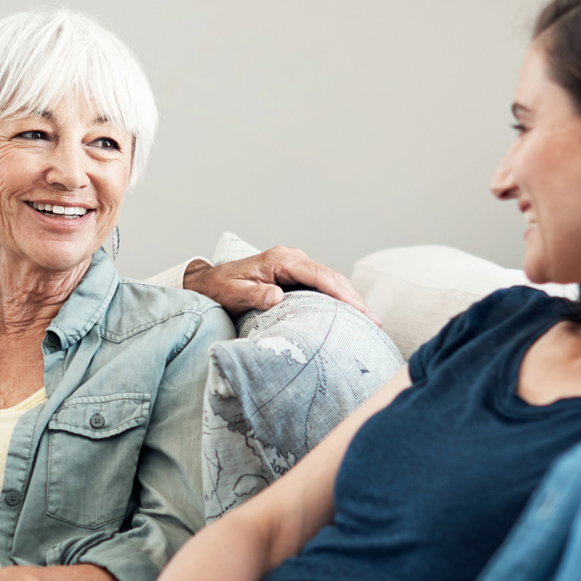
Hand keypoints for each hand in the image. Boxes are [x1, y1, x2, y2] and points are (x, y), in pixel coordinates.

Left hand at [183, 246, 373, 319]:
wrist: (207, 283)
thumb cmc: (219, 289)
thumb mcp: (234, 294)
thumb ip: (255, 295)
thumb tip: (277, 297)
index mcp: (281, 260)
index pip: (320, 275)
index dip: (342, 293)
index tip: (359, 311)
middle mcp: (292, 258)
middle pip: (331, 276)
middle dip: (354, 298)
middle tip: (373, 322)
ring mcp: (295, 266)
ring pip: (330, 281)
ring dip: (349, 299)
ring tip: (369, 322)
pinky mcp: (294, 276)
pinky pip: (322, 286)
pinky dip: (337, 299)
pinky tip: (349, 315)